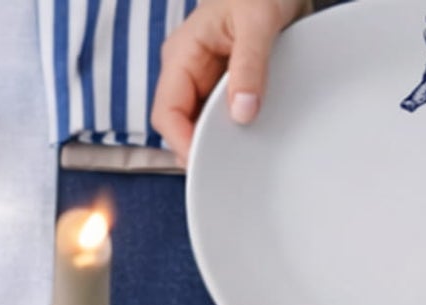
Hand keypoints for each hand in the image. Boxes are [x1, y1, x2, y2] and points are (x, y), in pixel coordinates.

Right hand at [151, 0, 308, 160]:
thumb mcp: (258, 22)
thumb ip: (250, 67)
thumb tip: (242, 113)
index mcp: (182, 54)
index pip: (167, 113)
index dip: (182, 142)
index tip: (207, 161)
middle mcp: (188, 70)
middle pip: (181, 126)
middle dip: (202, 146)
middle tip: (230, 162)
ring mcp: (204, 80)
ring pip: (201, 125)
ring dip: (220, 139)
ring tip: (243, 148)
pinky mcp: (224, 86)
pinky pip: (221, 117)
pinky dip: (234, 130)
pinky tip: (251, 135)